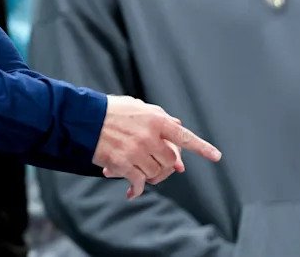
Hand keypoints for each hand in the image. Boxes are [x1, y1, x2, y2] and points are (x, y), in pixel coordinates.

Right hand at [92, 95, 221, 199]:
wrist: (83, 119)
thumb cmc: (110, 112)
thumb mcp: (137, 106)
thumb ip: (159, 116)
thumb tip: (179, 127)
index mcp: (155, 120)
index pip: (183, 136)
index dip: (201, 147)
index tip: (216, 157)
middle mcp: (149, 136)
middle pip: (169, 161)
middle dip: (164, 166)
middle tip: (153, 166)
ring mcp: (136, 151)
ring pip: (155, 173)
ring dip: (148, 176)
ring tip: (136, 172)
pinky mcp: (122, 164)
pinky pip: (138, 183)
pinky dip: (137, 191)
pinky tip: (132, 193)